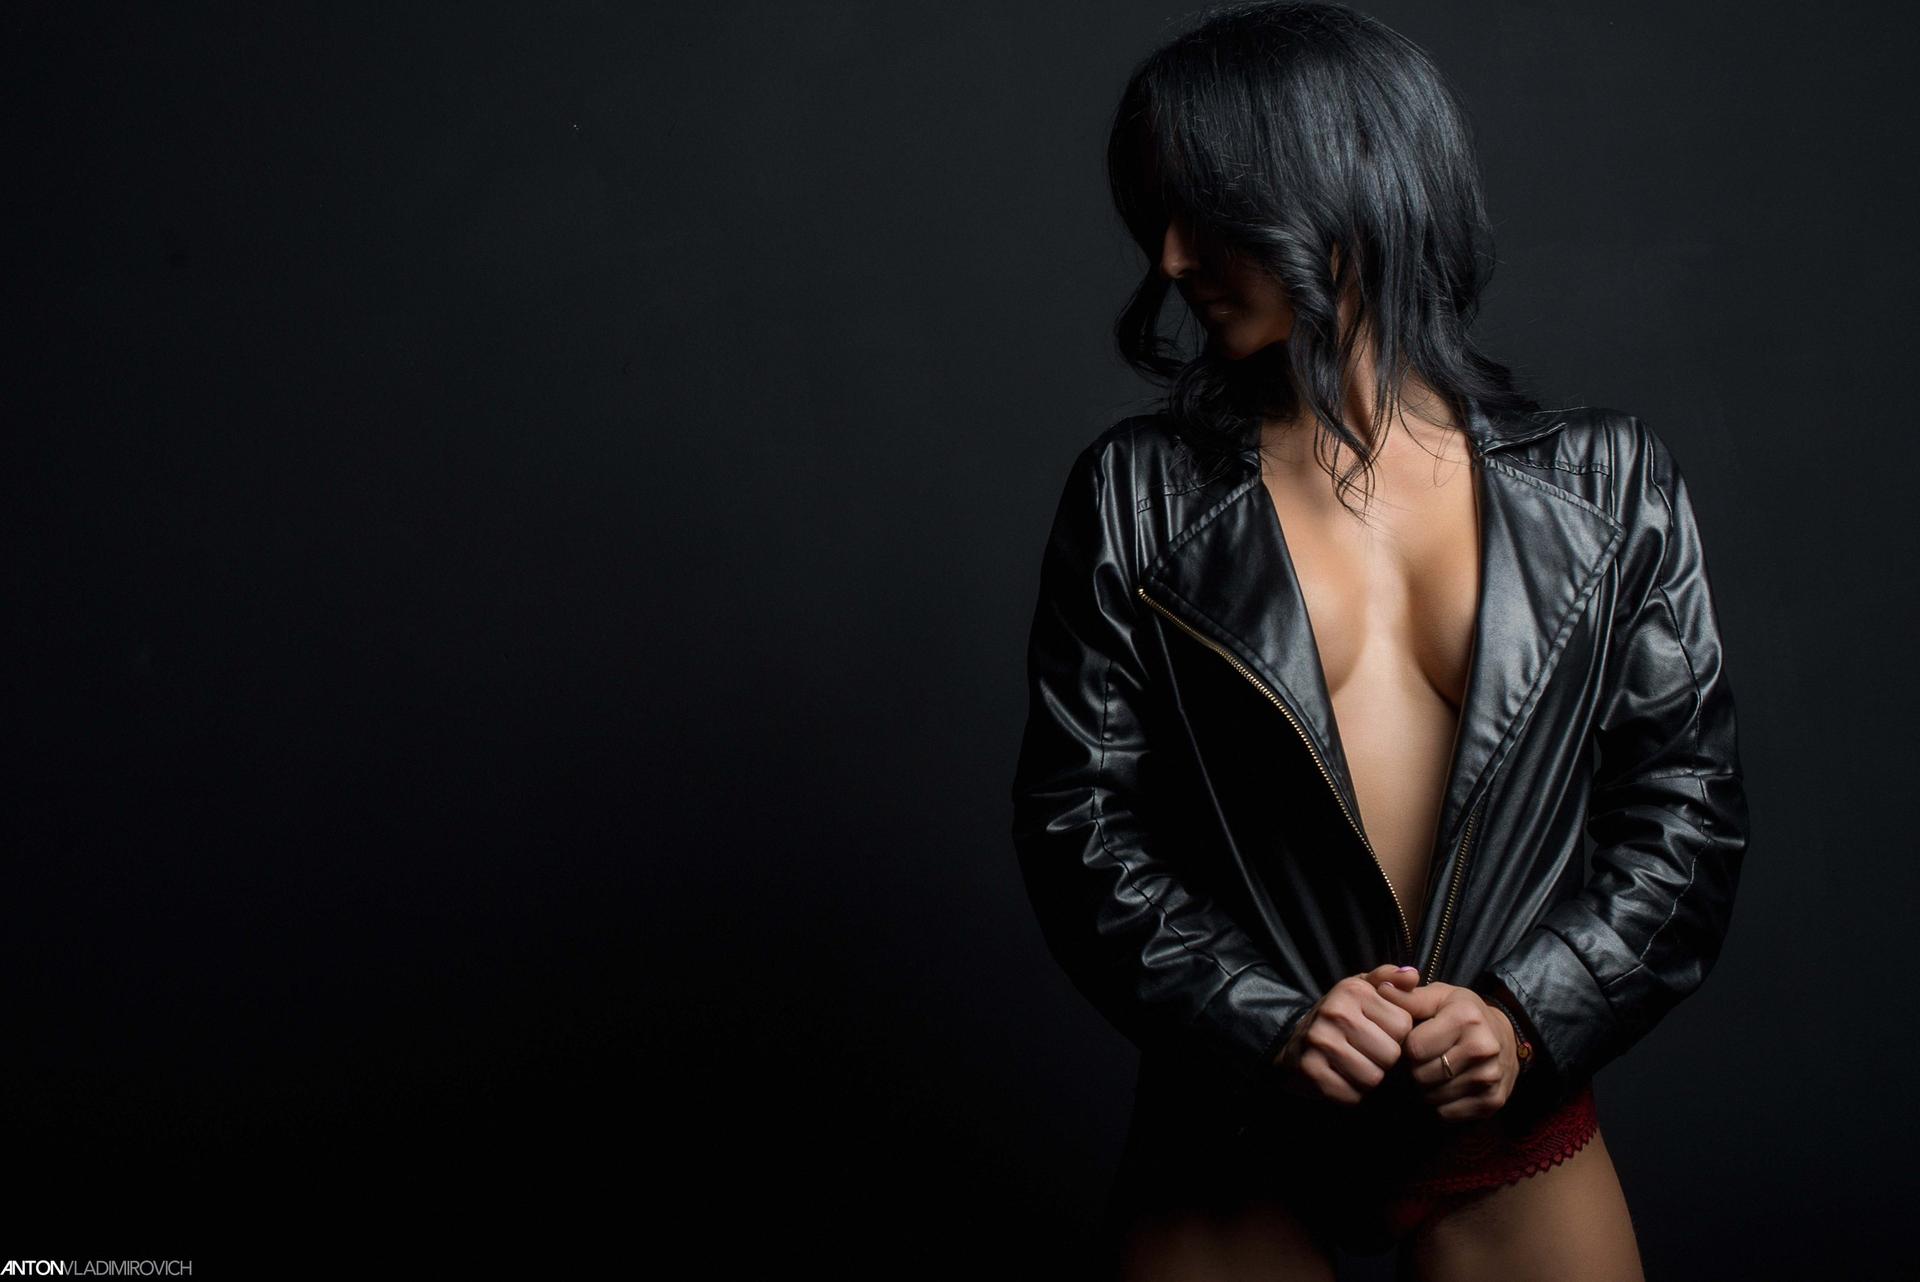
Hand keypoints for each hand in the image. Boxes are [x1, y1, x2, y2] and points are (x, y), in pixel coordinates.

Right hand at [1271, 963, 1422, 1105]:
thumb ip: (1389, 979)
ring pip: (1374, 1077)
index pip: (1403, 1025)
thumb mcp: (1361, 988)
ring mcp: (1320, 1042)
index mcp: (1352, 991)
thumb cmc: (1339, 1015)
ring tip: (1357, 1065)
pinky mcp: (1311, 1071)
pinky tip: (1343, 1078)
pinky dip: (1353, 1093)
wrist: (1293, 1041)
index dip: (1396, 1034)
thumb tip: (1413, 976)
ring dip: (1370, 1077)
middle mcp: (1335, 1013)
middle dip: (1385, 1059)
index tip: (1379, 1031)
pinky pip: (1353, 1095)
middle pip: (1391, 1054)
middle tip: (1369, 1052)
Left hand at [1376, 981, 1517, 1120]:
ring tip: (1434, 1071)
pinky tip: (1447, 1087)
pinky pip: (1447, 1113)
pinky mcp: (1493, 1101)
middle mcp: (1482, 1048)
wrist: (1506, 1037)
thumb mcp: (1439, 997)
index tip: (1412, 1041)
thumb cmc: (1463, 1013)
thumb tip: (1382, 988)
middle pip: (1421, 1075)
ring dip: (1425, 1088)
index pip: (1414, 1047)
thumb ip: (1409, 997)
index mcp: (1465, 1018)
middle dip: (1414, 1069)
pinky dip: (1440, 1104)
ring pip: (1432, 1097)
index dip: (1406, 1046)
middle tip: (1422, 1060)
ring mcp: (1489, 1077)